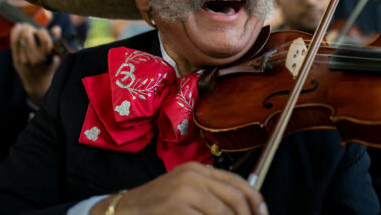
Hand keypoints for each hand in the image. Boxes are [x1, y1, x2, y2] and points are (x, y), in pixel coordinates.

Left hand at [10, 23, 61, 104]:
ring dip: (21, 30)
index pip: (44, 40)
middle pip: (27, 37)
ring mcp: (23, 60)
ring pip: (19, 39)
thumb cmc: (49, 67)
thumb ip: (57, 41)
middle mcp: (34, 59)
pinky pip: (13, 44)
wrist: (37, 84)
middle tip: (30, 26)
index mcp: (47, 57)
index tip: (42, 30)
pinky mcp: (16, 60)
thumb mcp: (57, 56)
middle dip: (29, 28)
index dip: (42, 32)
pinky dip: (14, 33)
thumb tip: (56, 28)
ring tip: (24, 26)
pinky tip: (17, 28)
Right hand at [89, 162, 266, 214]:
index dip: (256, 201)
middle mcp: (193, 175)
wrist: (124, 210)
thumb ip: (210, 195)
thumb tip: (243, 209)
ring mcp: (184, 190)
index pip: (238, 182)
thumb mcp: (185, 192)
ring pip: (224, 213)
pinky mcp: (175, 206)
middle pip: (236, 198)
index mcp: (198, 170)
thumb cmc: (156, 205)